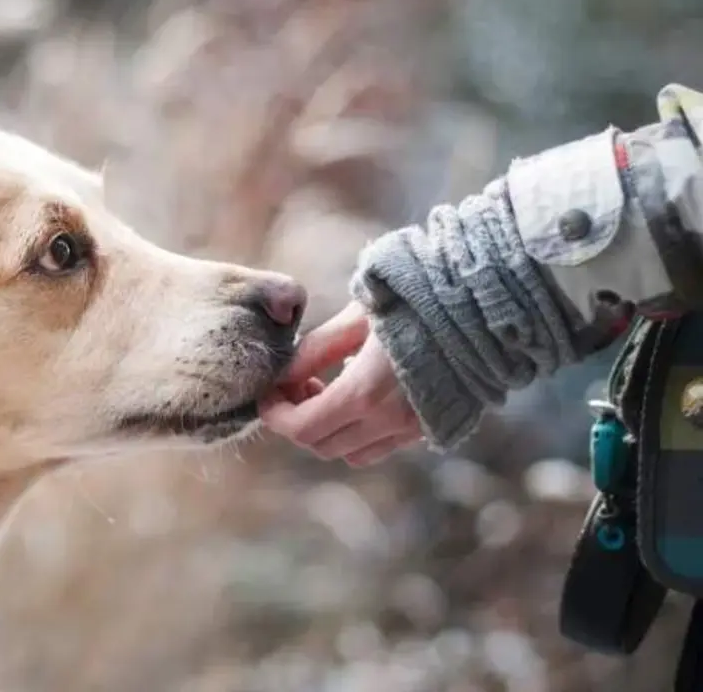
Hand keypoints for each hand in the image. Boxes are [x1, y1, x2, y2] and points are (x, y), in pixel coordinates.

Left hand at [262, 301, 423, 466]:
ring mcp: (412, 429)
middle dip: (298, 420)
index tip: (269, 392)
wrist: (485, 306)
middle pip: (321, 446)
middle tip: (298, 384)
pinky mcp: (430, 427)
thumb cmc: (416, 300)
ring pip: (350, 453)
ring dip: (329, 430)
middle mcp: (388, 421)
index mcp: (365, 392)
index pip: (301, 428)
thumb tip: (283, 374)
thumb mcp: (357, 317)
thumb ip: (315, 350)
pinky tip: (361, 395)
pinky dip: (358, 432)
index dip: (275, 415)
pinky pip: (381, 447)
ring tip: (328, 388)